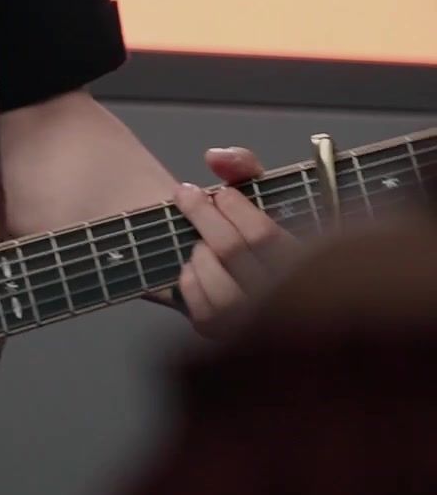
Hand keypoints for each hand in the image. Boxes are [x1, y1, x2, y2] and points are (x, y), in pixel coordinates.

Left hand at [173, 146, 295, 338]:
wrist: (255, 280)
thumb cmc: (261, 232)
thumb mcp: (267, 193)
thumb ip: (245, 166)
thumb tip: (215, 157)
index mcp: (307, 263)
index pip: (262, 234)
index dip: (233, 206)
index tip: (220, 193)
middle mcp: (286, 300)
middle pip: (230, 250)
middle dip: (202, 214)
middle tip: (186, 194)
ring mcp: (255, 324)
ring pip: (213, 279)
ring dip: (199, 248)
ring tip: (203, 238)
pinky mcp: (225, 336)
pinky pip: (197, 303)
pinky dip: (190, 277)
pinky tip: (198, 265)